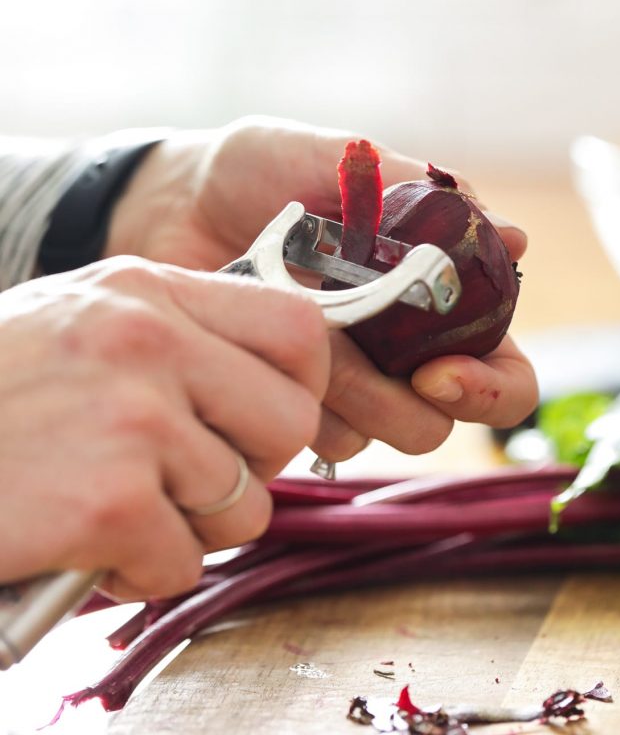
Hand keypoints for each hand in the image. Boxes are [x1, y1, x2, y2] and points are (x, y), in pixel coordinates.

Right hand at [0, 257, 327, 598]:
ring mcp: (132, 417)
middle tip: (190, 480)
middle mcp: (149, 340)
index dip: (300, 386)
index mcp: (147, 290)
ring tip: (119, 510)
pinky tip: (85, 545)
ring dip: (188, 528)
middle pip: (289, 423)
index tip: (263, 419)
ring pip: (244, 505)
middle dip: (250, 469)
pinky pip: (182, 561)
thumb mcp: (78, 321)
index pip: (297, 328)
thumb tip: (262, 377)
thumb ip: (170, 335)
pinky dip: (140, 571)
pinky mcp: (108, 499)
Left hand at [107, 115, 536, 462]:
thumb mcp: (345, 162)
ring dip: (341, 390)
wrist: (174, 198)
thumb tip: (514, 236)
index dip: (490, 389)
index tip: (440, 371)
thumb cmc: (263, 170)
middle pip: (442, 421)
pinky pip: (315, 437)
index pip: (504, 373)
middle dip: (402, 399)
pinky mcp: (290, 399)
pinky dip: (294, 396)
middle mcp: (402, 350)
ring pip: (376, 437)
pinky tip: (262, 342)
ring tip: (296, 324)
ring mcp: (345, 382)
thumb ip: (425, 198)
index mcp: (438, 296)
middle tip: (352, 350)